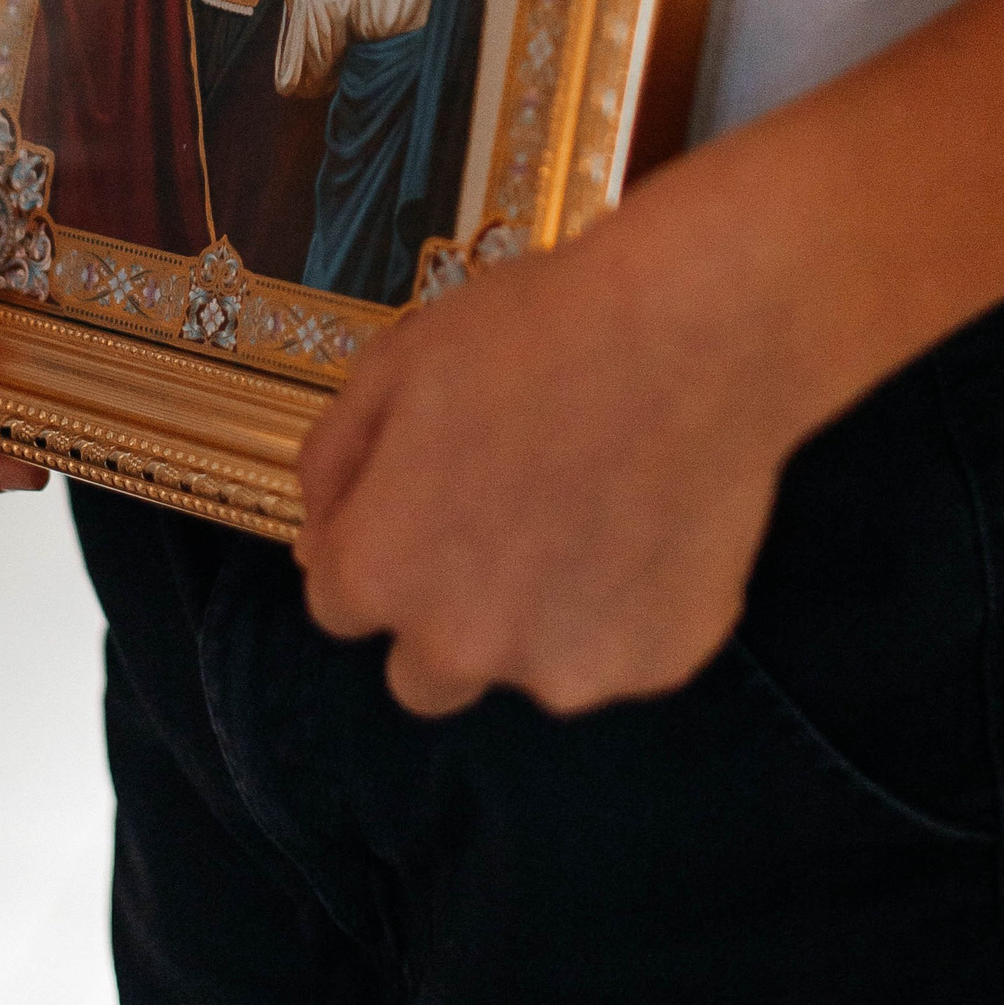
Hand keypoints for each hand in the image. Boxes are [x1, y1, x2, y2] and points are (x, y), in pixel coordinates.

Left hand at [294, 178, 799, 715]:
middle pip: (425, 673)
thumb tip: (316, 537)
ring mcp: (567, 667)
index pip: (339, 601)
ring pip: (531, 665)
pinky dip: (628, 604)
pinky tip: (649, 515)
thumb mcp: (394, 363)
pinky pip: (624, 649)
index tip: (424, 497)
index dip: (378, 543)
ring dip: (541, 614)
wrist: (687, 331)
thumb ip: (334, 461)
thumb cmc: (532, 331)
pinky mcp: (658, 661)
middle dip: (447, 614)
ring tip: (590, 503)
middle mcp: (462, 645)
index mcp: (381, 573)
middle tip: (502, 521)